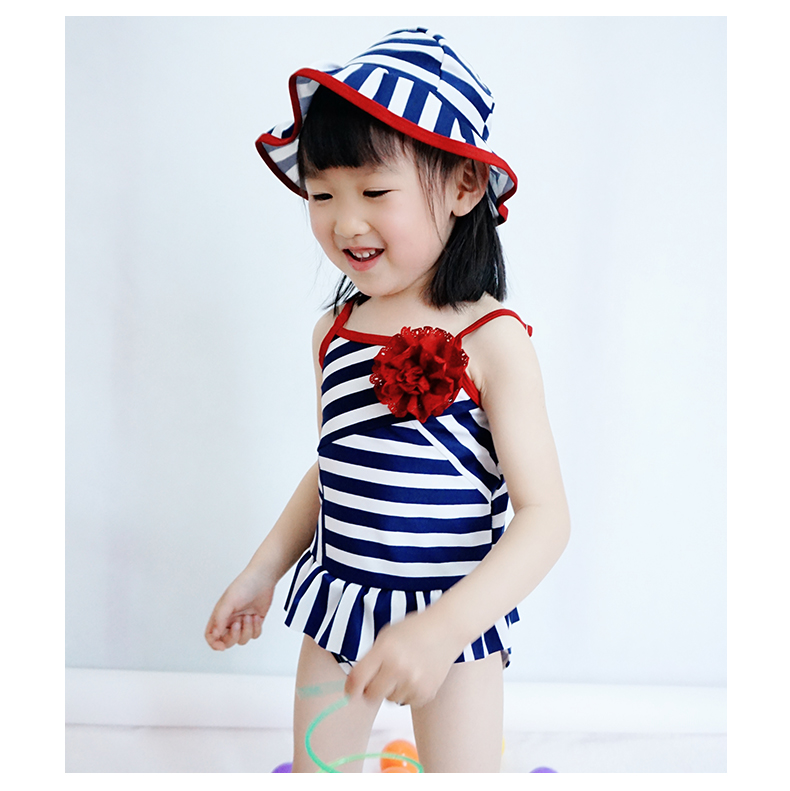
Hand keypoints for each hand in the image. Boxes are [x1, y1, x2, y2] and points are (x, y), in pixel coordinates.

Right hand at [205, 568, 275, 650]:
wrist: (263, 579)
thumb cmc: (244, 586)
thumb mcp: (229, 602)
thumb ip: (220, 619)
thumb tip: (215, 635)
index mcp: (219, 615)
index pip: (211, 635)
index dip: (214, 644)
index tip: (221, 647)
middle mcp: (230, 620)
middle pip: (227, 641)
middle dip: (234, 636)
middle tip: (238, 624)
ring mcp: (243, 622)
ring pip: (242, 639)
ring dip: (247, 630)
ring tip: (249, 616)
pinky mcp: (255, 622)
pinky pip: (254, 635)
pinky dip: (256, 628)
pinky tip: (256, 616)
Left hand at [344, 610, 459, 708]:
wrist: (446, 630)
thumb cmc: (413, 630)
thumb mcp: (386, 636)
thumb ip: (370, 659)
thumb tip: (354, 687)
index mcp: (385, 650)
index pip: (357, 679)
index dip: (350, 688)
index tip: (350, 690)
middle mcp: (399, 668)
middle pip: (371, 695)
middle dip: (371, 689)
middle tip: (378, 678)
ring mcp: (414, 683)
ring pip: (389, 699)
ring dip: (391, 689)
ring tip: (403, 669)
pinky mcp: (426, 693)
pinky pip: (406, 702)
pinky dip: (407, 692)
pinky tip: (415, 675)